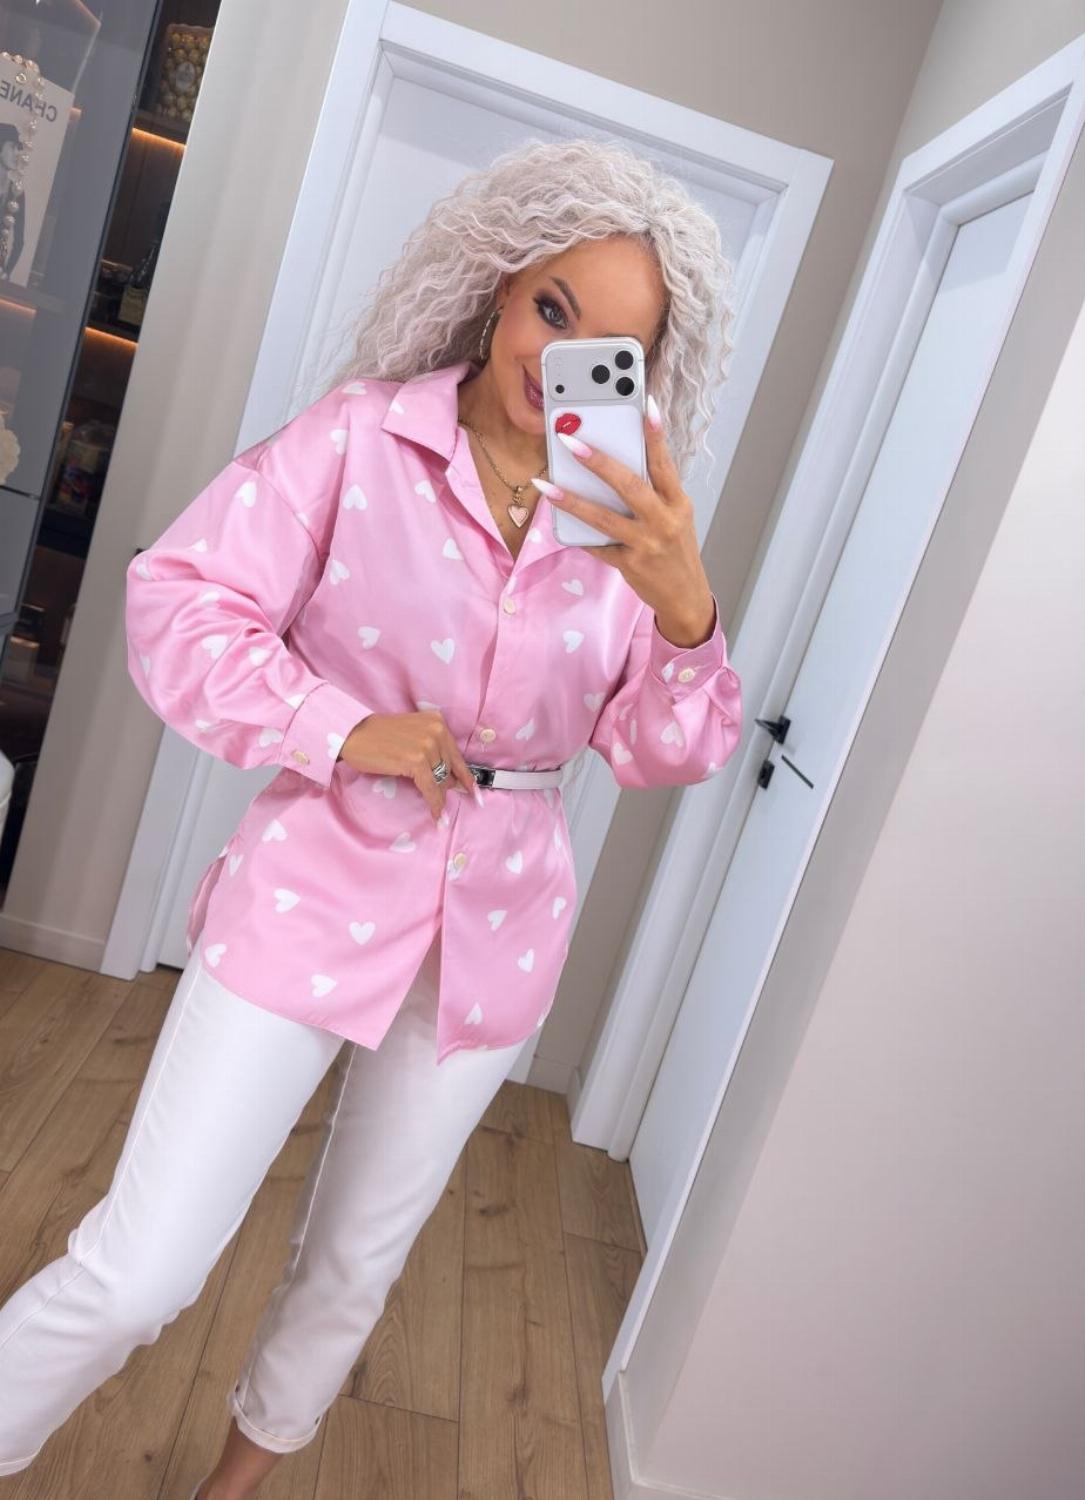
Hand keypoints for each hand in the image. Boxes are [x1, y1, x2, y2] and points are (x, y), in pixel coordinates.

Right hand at [338, 712, 477, 820]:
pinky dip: (434, 803)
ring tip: (438, 811)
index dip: (466, 776)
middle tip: (445, 802)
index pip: (456, 755)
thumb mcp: (412, 734)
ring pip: (441, 781)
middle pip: (449, 769)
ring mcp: (427, 746)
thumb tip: (449, 778)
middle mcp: (436, 731)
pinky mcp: (416, 761)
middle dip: (447, 788)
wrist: (353, 733)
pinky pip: (431, 788)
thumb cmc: (377, 736)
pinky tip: (435, 813)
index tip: (473, 791)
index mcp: (437, 722)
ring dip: (439, 798)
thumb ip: (431, 749)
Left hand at [543, 401, 715, 642]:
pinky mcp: (630, 565)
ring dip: (572, 500)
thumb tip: (616, 465)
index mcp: (678, 503)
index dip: (656, 435)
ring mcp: (646, 544)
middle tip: (572, 443)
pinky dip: (577, 533)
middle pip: (630, 486)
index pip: (665, 464)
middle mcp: (664, 521)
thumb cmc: (676, 550)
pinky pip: (598, 545)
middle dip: (599, 463)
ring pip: (604, 518)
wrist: (685, 596)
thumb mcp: (676, 516)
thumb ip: (654, 492)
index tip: (646, 406)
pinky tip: (557, 519)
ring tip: (547, 485)